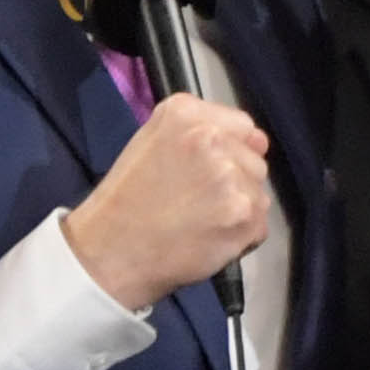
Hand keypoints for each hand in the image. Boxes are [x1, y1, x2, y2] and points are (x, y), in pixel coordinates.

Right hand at [61, 95, 274, 305]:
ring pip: (258, 193)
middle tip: (195, 202)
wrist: (111, 254)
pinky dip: (240, 237)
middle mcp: (213, 140)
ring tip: (199, 221)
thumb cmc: (127, 201)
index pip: (243, 126)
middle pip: (254, 160)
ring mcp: (232, 178)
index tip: (208, 172)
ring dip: (237, 209)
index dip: (231, 151)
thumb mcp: (151, 141)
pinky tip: (208, 238)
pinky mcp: (245, 216)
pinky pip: (259, 225)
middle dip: (235, 182)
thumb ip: (203, 129)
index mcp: (187, 115)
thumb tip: (258, 141)